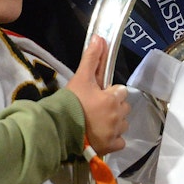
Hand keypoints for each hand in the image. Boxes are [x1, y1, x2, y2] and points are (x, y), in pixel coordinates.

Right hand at [66, 35, 129, 155]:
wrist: (60, 129)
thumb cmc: (72, 102)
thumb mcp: (81, 77)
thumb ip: (91, 58)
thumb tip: (99, 37)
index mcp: (113, 98)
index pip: (121, 92)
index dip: (110, 93)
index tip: (98, 96)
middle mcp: (118, 116)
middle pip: (123, 108)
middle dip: (114, 108)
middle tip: (96, 110)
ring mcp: (115, 132)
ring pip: (122, 125)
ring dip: (114, 124)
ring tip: (97, 124)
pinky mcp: (111, 147)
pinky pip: (119, 142)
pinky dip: (113, 140)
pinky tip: (101, 136)